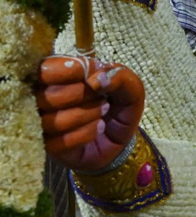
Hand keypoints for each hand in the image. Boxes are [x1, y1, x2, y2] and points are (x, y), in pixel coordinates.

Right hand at [34, 56, 143, 172]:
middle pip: (48, 96)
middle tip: (102, 97)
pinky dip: (85, 134)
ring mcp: (43, 125)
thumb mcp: (130, 87)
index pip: (47, 69)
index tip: (95, 76)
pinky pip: (59, 142)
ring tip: (103, 111)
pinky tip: (98, 128)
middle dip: (83, 95)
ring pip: (53, 121)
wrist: (120, 139)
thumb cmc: (118, 106)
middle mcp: (42, 99)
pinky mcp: (48, 147)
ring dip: (87, 115)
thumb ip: (120, 76)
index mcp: (57, 76)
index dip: (73, 70)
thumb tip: (95, 80)